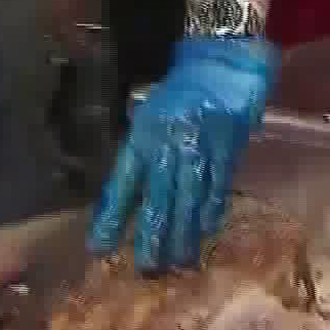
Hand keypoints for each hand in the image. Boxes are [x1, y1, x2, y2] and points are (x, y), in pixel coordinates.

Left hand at [89, 36, 276, 270]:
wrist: (223, 60)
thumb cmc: (179, 89)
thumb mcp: (149, 114)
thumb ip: (141, 151)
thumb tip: (129, 196)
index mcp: (146, 134)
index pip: (124, 182)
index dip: (112, 215)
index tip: (100, 246)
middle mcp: (172, 144)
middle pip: (159, 198)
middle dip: (153, 236)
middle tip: (147, 268)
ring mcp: (203, 149)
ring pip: (190, 200)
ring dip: (184, 234)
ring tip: (178, 263)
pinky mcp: (229, 151)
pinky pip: (218, 188)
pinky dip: (211, 213)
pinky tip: (206, 233)